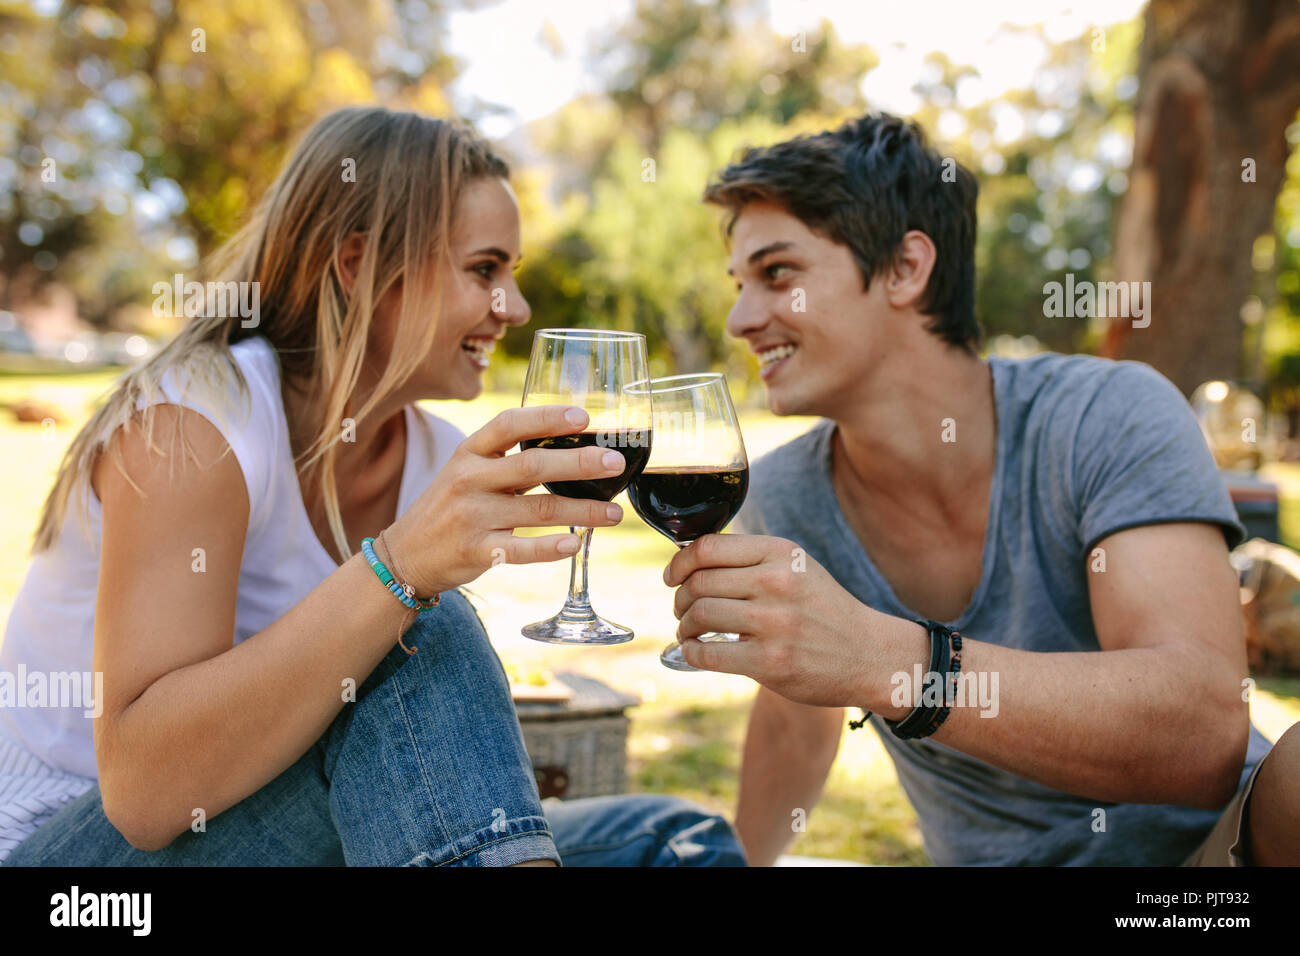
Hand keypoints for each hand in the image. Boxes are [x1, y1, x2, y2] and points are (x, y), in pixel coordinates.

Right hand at [385, 405, 625, 594]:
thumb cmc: (450, 507)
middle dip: (579, 462)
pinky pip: (521, 549)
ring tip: (615, 513)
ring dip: (583, 511)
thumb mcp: (468, 472)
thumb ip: (508, 460)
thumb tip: (573, 449)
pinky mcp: (476, 551)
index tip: (584, 416)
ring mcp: (472, 516)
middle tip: (614, 462)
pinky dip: (550, 547)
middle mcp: (469, 479)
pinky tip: (576, 543)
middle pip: (532, 465)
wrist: (405, 555)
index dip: (547, 417)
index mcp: (469, 452)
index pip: (509, 424)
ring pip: (538, 510)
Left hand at [664, 534, 925, 708]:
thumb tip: (690, 559)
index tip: (672, 577)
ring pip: (699, 615)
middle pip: (699, 583)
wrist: (870, 655)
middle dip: (680, 599)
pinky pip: (708, 653)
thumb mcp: (797, 568)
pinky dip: (691, 652)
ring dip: (684, 626)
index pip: (707, 547)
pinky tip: (695, 651)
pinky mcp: (771, 661)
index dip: (679, 563)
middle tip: (683, 611)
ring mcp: (774, 622)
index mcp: (781, 552)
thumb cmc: (824, 611)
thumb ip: (752, 559)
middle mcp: (777, 582)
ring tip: (689, 632)